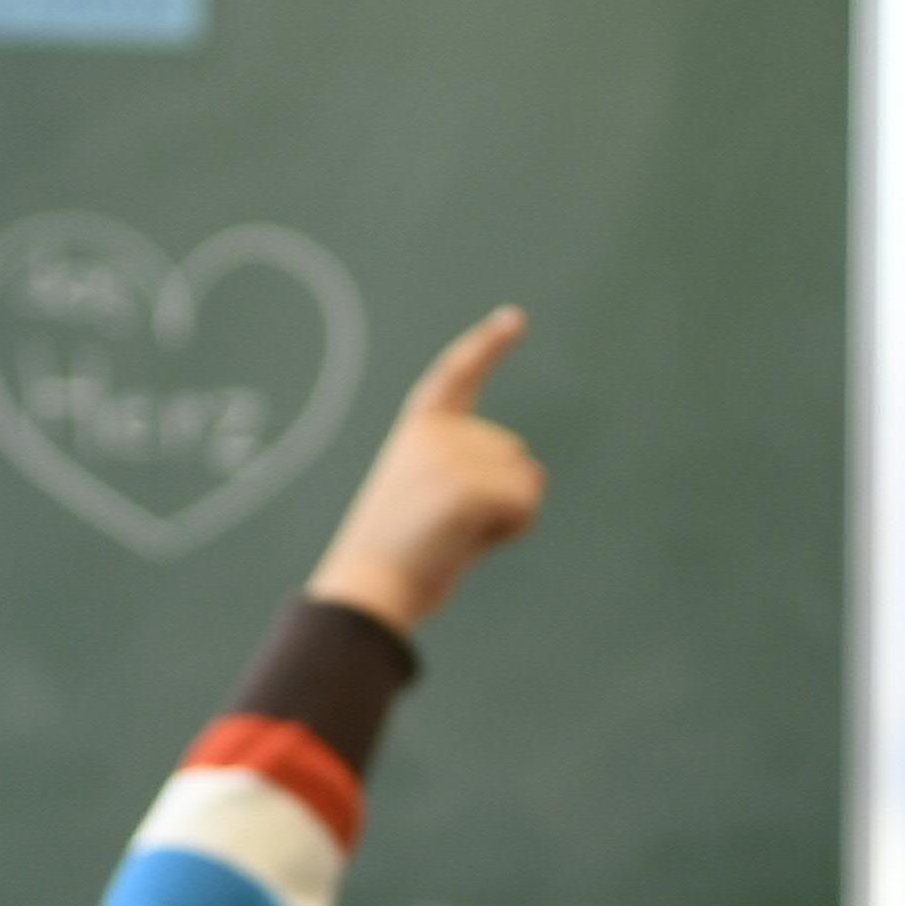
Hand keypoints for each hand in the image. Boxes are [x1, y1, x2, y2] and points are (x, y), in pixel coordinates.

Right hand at [308, 307, 544, 633]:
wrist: (370, 587)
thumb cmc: (401, 556)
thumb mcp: (429, 499)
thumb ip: (474, 475)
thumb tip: (533, 471)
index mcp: (417, 430)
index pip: (456, 375)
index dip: (487, 345)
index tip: (515, 318)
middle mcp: (436, 432)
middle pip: (512, 454)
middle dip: (497, 497)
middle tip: (446, 528)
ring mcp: (453, 455)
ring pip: (525, 479)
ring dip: (505, 517)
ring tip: (453, 536)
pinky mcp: (471, 484)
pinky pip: (526, 503)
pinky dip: (511, 530)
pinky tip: (468, 542)